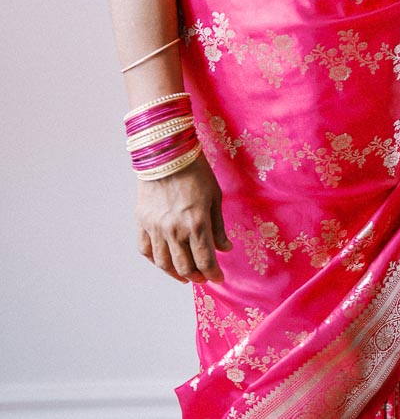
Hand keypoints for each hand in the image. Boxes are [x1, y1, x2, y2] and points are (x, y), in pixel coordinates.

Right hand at [136, 152, 231, 284]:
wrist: (167, 153)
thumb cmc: (196, 171)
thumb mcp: (215, 196)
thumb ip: (218, 226)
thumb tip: (225, 249)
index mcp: (197, 223)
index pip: (205, 260)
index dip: (213, 274)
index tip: (218, 278)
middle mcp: (174, 230)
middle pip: (185, 267)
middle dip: (197, 276)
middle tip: (203, 278)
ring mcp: (156, 227)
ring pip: (164, 263)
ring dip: (176, 274)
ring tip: (185, 276)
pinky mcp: (142, 222)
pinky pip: (146, 250)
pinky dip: (155, 260)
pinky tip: (164, 262)